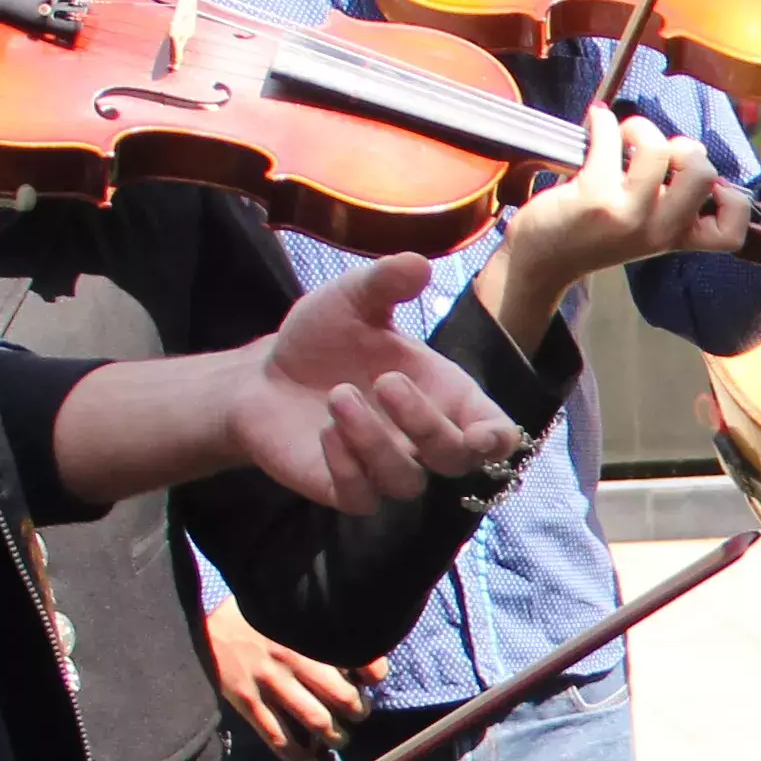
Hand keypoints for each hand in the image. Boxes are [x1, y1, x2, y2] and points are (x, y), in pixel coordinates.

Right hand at [207, 603, 371, 760]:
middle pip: (341, 695)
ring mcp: (268, 681)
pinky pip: (276, 736)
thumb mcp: (287, 610)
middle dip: (357, 711)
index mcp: (306, 632)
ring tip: (339, 739)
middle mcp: (292, 657)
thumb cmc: (251, 617)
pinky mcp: (246, 701)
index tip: (373, 680)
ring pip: (314, 719)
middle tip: (358, 714)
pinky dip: (296, 755)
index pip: (355, 656)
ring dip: (334, 736)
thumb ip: (320, 625)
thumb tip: (358, 655)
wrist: (199, 626)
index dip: (373, 673)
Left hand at [228, 257, 528, 509]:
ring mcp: (385, 469)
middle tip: (385, 381)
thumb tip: (418, 263)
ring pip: (407, 481)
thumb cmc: (323, 340)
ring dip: (375, 441)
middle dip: (426, 425)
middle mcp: (421, 440)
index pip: (492, 432)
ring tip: (339, 396)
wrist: (263, 376)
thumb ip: (385, 284)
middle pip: (455, 459)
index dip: (498, 439)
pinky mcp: (347, 490)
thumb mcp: (352, 301)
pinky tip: (325, 432)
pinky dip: (347, 466)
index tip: (484, 433)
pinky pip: (363, 497)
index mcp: (442, 396)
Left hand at [492, 104, 730, 332]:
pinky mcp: (595, 196)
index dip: (733, 200)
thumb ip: (670, 202)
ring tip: (624, 136)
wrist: (543, 260)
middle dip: (686, 148)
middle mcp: (658, 230)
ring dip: (642, 128)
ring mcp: (628, 214)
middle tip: (659, 155)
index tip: (709, 187)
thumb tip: (685, 151)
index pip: (731, 232)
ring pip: (659, 150)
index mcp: (676, 238)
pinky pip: (611, 140)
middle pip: (703, 174)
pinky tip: (595, 123)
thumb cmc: (594, 235)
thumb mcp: (644, 229)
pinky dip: (603, 121)